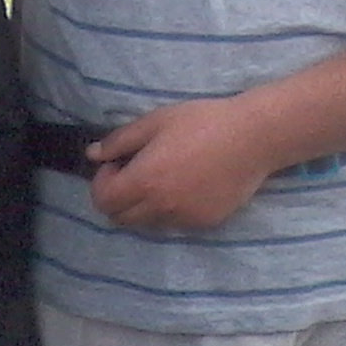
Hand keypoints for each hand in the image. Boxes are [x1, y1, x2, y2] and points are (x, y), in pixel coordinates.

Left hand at [86, 97, 281, 230]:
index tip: (117, 164)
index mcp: (145, 181)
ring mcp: (184, 219)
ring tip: (161, 178)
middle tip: (134, 172)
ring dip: (142, 206)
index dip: (102, 182)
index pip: (103, 201)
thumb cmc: (201, 122)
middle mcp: (161, 207)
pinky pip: (174, 224)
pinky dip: (168, 210)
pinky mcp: (205, 224)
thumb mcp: (155, 122)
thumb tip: (93, 154)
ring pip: (146, 224)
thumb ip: (120, 141)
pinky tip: (185, 185)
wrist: (252, 138)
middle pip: (120, 218)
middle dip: (118, 197)